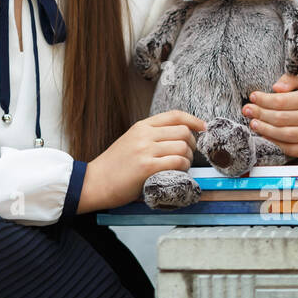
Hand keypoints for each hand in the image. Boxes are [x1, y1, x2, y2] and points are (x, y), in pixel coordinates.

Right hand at [82, 110, 206, 211]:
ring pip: (182, 147)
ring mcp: (145, 150)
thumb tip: (179, 138)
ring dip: (187, 159)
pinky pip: (177, 163)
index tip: (203, 127)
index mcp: (141, 126)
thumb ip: (151, 137)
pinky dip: (183, 169)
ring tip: (180, 168)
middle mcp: (144, 135)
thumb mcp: (131, 141)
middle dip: (192, 145)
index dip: (193, 120)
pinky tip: (176, 174)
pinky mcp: (147, 167)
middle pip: (183, 131)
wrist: (94, 182)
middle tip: (187, 156)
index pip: (174, 115)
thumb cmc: (113, 167)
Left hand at [240, 68, 297, 159]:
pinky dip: (275, 143)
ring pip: (285, 135)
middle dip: (261, 114)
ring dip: (265, 129)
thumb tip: (276, 86)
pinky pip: (291, 148)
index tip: (253, 96)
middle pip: (282, 118)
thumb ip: (294, 77)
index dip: (265, 99)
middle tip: (247, 110)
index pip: (283, 101)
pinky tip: (264, 135)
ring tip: (252, 123)